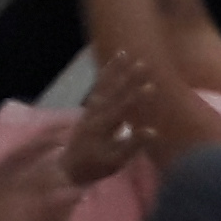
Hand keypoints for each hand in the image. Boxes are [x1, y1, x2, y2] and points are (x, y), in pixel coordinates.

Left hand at [57, 58, 153, 185]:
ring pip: (103, 85)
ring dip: (114, 69)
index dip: (137, 97)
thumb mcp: (115, 161)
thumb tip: (152, 131)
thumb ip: (132, 145)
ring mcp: (90, 108)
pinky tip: (112, 64)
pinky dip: (104, 74)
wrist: (69, 167)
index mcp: (103, 127)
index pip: (122, 108)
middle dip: (129, 77)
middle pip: (114, 92)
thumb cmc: (95, 166)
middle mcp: (95, 113)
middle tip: (144, 63)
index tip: (152, 85)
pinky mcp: (89, 107)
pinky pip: (98, 86)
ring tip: (125, 53)